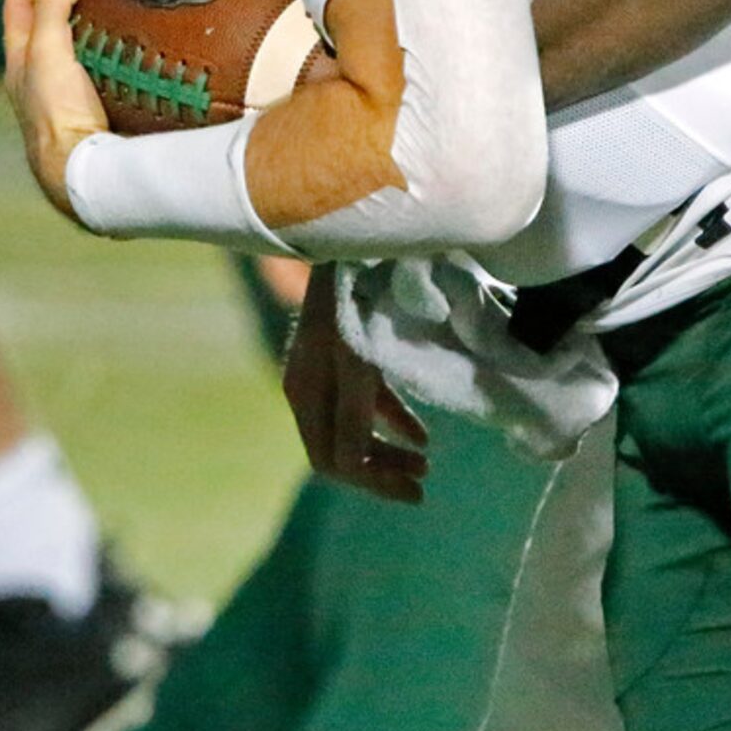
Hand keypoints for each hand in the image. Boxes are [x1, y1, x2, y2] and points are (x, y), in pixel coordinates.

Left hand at [3, 0, 109, 220]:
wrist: (83, 176)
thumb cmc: (57, 116)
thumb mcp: (48, 52)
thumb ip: (53, 6)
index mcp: (20, 62)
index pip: (17, 3)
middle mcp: (37, 79)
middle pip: (41, 24)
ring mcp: (65, 97)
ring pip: (70, 48)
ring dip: (87, 21)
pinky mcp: (93, 111)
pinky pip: (99, 69)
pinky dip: (111, 50)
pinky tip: (136, 48)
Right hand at [283, 265, 429, 503]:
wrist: (356, 239)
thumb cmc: (356, 300)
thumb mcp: (356, 361)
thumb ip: (355, 414)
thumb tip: (352, 468)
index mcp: (305, 393)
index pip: (332, 459)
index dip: (373, 482)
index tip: (415, 490)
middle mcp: (309, 387)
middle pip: (341, 450)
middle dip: (382, 471)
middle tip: (423, 484)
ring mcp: (327, 370)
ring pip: (356, 428)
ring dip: (389, 449)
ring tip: (426, 461)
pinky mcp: (347, 353)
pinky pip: (365, 401)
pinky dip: (391, 420)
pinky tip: (420, 433)